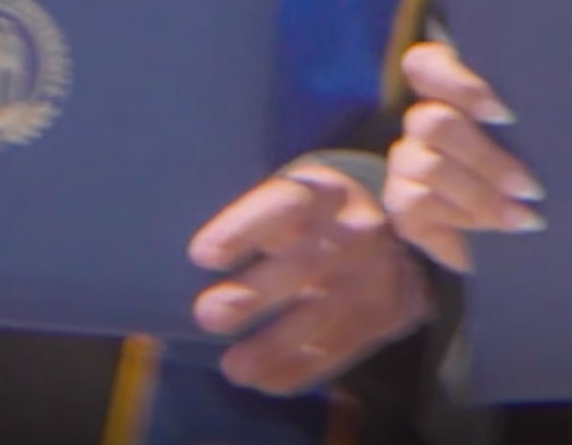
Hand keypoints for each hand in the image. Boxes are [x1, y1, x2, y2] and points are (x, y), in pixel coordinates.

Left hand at [186, 162, 428, 395]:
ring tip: (234, 366)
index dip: (243, 228)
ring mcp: (377, 273)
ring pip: (324, 312)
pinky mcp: (389, 311)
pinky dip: (300, 368)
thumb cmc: (312, 221)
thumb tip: (176, 268)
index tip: (201, 256)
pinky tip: (266, 379)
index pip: (286, 204)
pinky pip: (343, 347)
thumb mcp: (289, 200)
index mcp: (323, 193)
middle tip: (209, 314)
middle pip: (306, 263)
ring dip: (275, 345)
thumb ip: (249, 224)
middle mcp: (356, 229)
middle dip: (255, 293)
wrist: (395, 233)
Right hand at [383, 40, 543, 272]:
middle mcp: (423, 118)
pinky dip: (460, 218)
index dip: (460, 85)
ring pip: (428, 167)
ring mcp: (407, 160)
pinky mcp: (402, 203)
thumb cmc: (544, 159)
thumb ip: (543, 109)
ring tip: (526, 217)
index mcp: (453, 86)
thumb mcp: (545, 131)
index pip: (426, 64)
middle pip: (433, 122)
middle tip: (532, 186)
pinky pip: (415, 205)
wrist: (527, 223)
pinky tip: (495, 230)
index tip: (506, 114)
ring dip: (480, 195)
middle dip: (486, 158)